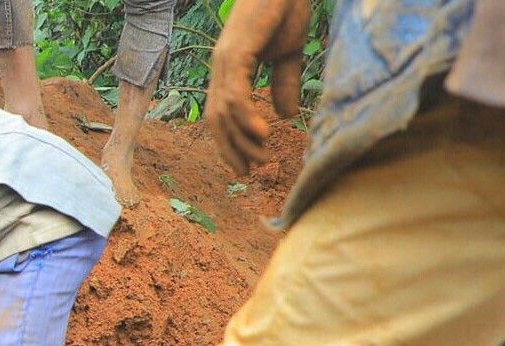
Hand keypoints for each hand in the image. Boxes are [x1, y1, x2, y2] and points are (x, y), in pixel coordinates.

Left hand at [207, 0, 310, 174]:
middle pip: (216, 120)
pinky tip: (261, 133)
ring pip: (224, 112)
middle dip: (232, 148)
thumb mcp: (288, 55)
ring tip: (262, 157)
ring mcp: (224, 61)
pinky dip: (245, 116)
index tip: (246, 164)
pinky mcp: (235, 53)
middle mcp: (221, 69)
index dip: (230, 142)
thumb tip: (286, 115)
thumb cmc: (286, 10)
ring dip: (243, 139)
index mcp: (229, 71)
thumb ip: (283, 84)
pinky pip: (235, 93)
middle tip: (253, 170)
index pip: (220, 116)